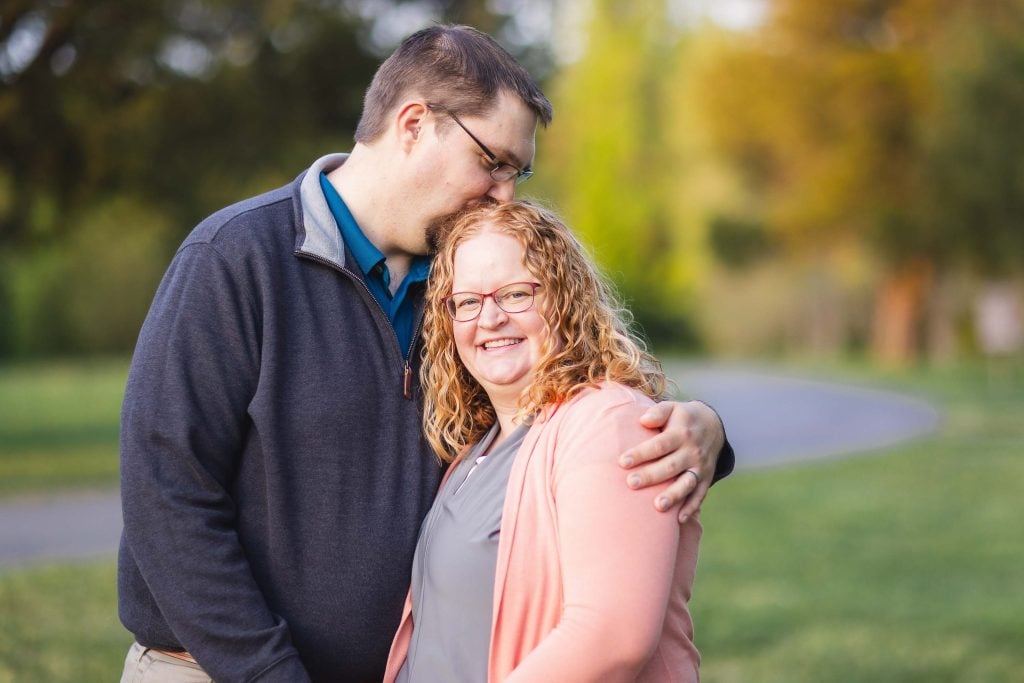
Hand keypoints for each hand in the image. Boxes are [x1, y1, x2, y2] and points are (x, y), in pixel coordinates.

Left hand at [619, 400, 724, 521]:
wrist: (713, 426)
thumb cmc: (682, 418)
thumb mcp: (672, 408)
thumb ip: (658, 413)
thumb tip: (643, 420)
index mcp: (681, 434)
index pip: (659, 445)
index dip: (641, 453)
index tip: (622, 462)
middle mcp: (692, 452)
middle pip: (670, 466)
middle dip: (651, 476)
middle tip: (631, 483)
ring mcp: (700, 467)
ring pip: (686, 483)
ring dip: (674, 496)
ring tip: (658, 507)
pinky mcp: (706, 479)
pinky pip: (699, 495)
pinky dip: (691, 508)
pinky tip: (678, 520)